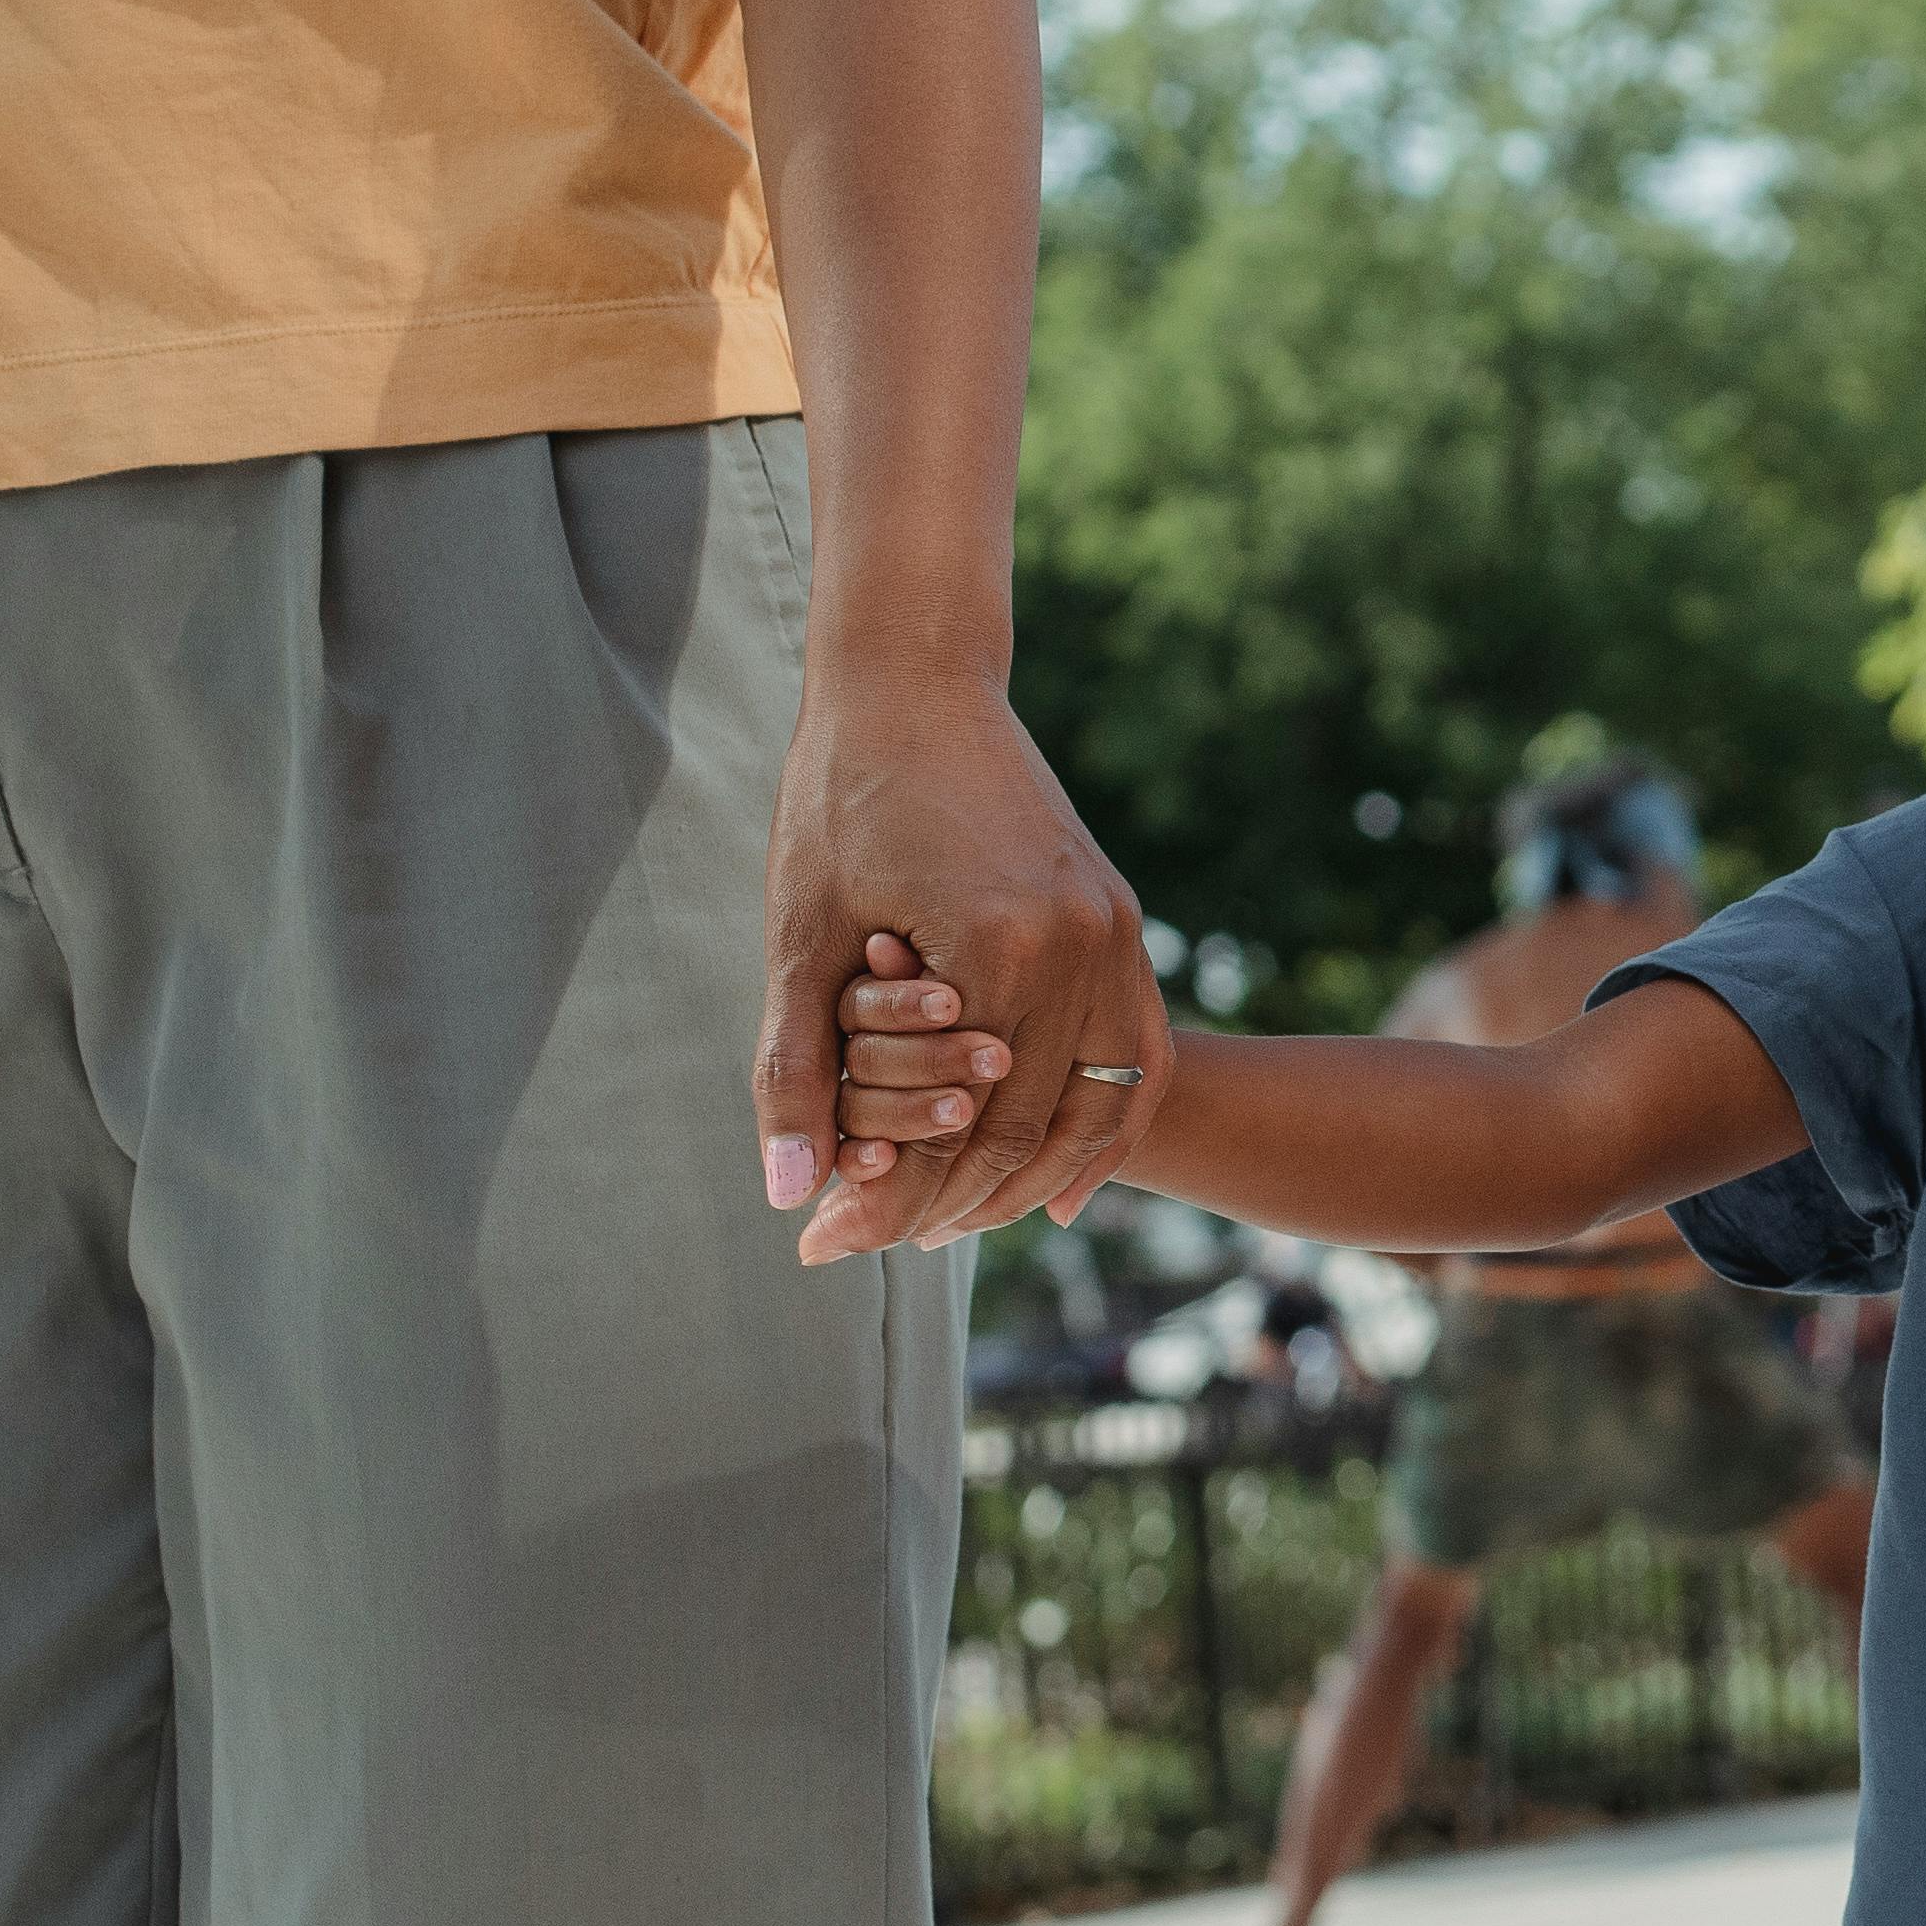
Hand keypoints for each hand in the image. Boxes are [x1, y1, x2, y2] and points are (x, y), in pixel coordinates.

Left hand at [757, 669, 1161, 1262]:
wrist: (915, 680)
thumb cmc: (840, 798)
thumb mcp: (798, 934)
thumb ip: (797, 1067)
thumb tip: (790, 1197)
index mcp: (1002, 948)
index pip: (961, 1127)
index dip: (895, 1199)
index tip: (830, 1242)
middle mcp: (1081, 946)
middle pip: (1033, 1128)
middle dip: (954, 1200)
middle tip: (882, 1245)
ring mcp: (1115, 930)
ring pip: (1104, 1103)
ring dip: (1035, 1175)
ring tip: (958, 1219)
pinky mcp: (1119, 917)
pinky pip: (1135, 1051)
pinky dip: (1103, 1123)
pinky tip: (1059, 1179)